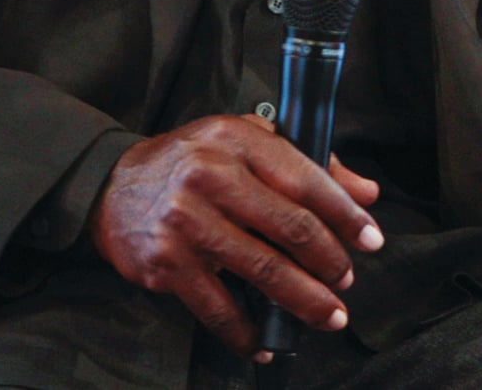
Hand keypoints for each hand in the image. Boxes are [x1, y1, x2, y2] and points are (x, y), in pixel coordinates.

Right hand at [86, 113, 383, 356]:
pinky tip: (265, 341)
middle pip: (290, 228)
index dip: (345, 214)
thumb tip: (366, 191)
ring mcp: (187, 221)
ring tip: (329, 316)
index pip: (305, 178)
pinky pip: (218, 307)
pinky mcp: (167, 263)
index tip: (370, 239)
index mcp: (237, 140)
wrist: (110, 188)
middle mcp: (211, 176)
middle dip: (329, 262)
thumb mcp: (246, 144)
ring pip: (263, 270)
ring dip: (304, 300)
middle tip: (347, 282)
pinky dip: (245, 332)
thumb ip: (308, 163)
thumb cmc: (191, 162)